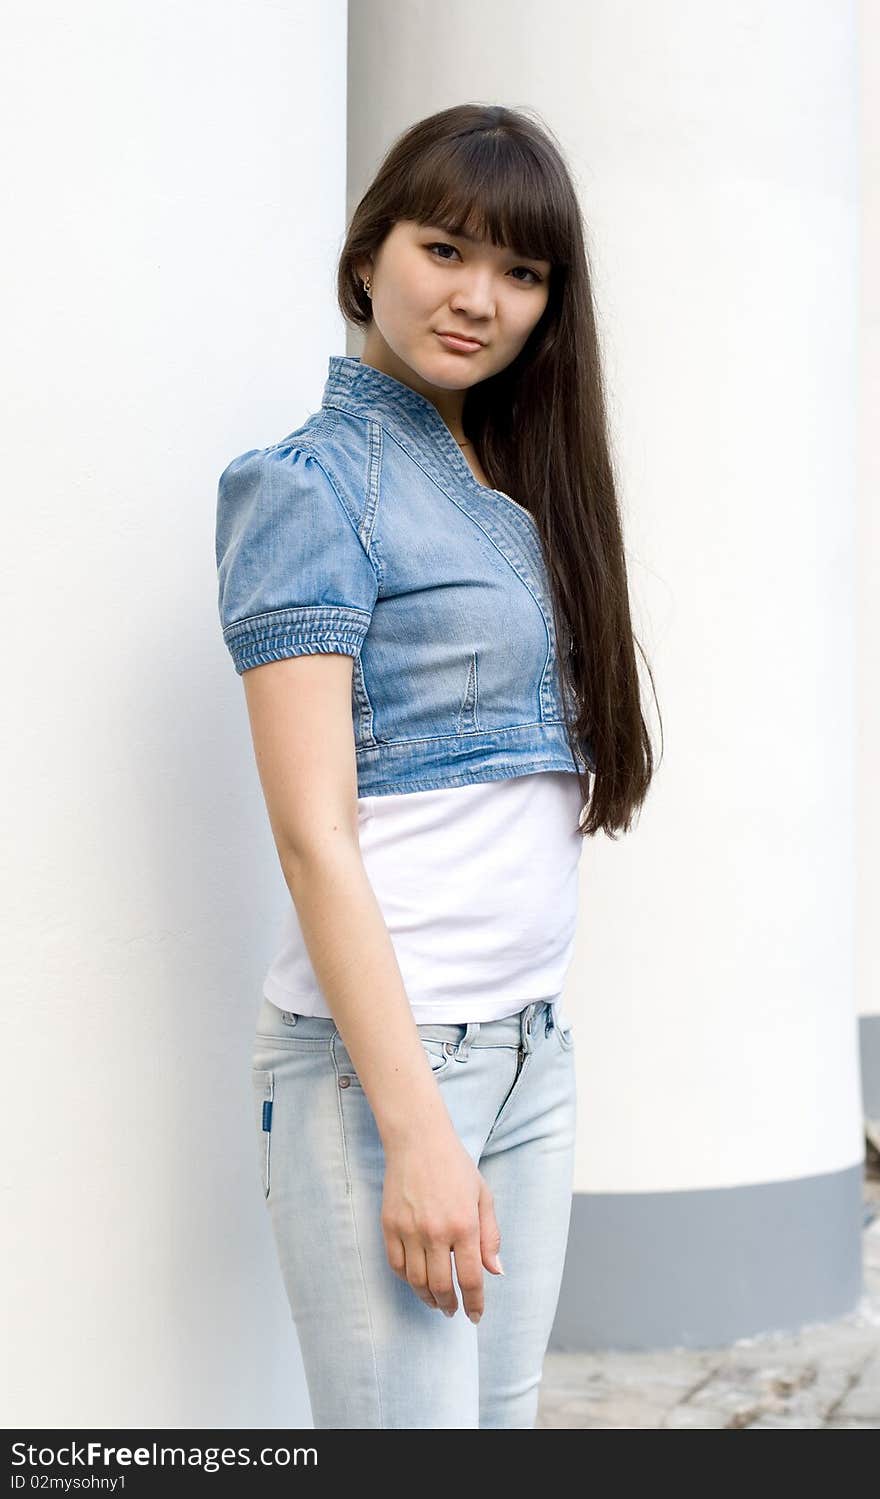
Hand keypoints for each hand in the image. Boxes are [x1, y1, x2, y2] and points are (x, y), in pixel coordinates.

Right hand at [380, 1126, 502, 1321]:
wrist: (418, 1140)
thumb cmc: (455, 1166)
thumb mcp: (483, 1196)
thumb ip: (490, 1236)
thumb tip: (495, 1272)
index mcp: (465, 1225)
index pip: (470, 1279)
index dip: (474, 1303)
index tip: (475, 1315)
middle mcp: (437, 1231)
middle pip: (441, 1286)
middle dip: (450, 1305)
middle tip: (453, 1311)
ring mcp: (410, 1229)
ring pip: (416, 1281)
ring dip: (428, 1298)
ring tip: (436, 1302)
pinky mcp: (390, 1225)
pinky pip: (397, 1264)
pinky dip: (407, 1280)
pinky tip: (416, 1281)